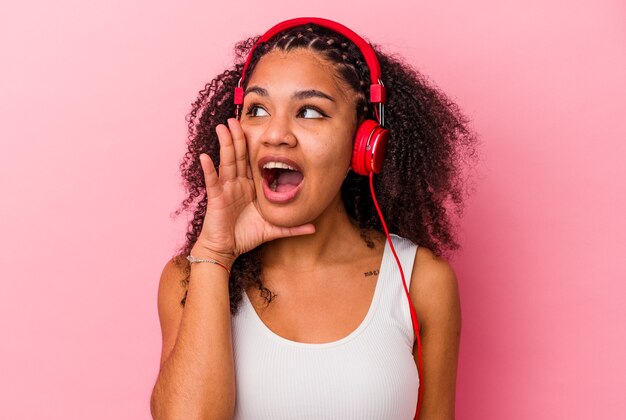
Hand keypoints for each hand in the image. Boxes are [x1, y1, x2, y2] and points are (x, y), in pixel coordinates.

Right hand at [192, 118, 314, 264]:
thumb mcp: (272, 229)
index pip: (253, 162)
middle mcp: (237, 184)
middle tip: (236, 118)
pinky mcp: (216, 198)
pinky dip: (209, 169)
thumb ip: (292, 227)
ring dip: (224, 145)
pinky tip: (205, 157)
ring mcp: (226, 189)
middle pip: (238, 156)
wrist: (225, 251)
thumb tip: (314, 227)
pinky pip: (212, 181)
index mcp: (250, 187)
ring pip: (226, 162)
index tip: (259, 128)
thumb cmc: (245, 237)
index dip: (254, 145)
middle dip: (238, 137)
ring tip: (223, 127)